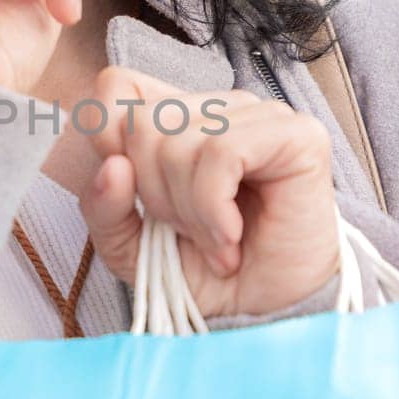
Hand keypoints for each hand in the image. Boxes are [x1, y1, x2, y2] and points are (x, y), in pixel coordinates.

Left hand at [77, 67, 341, 320]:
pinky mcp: (295, 135)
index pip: (115, 86)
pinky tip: (231, 236)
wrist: (265, 312)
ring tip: (215, 240)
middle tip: (188, 232)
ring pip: (179, 141)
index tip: (131, 191)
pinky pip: (221, 153)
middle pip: (141, 123)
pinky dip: (214, 208)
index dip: (107, 137)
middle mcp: (218, 108)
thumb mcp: (128, 246)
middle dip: (153, 195)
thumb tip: (113, 167)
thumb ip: (103, 207)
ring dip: (188, 211)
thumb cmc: (203, 272)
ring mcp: (259, 115)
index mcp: (177, 118)